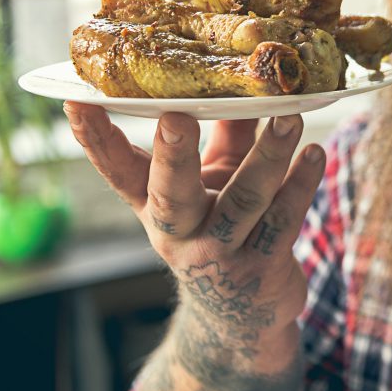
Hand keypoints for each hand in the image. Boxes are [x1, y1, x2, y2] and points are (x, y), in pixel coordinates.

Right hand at [64, 103, 325, 365]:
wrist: (243, 317)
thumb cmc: (223, 227)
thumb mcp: (214, 181)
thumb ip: (227, 131)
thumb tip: (242, 74)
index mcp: (154, 207)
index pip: (117, 171)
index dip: (95, 140)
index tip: (76, 103)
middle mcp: (179, 233)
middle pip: (170, 194)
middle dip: (172, 155)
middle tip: (175, 117)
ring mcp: (220, 253)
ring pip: (244, 201)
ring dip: (268, 157)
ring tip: (290, 117)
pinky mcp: (262, 268)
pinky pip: (283, 221)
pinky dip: (302, 185)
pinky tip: (316, 153)